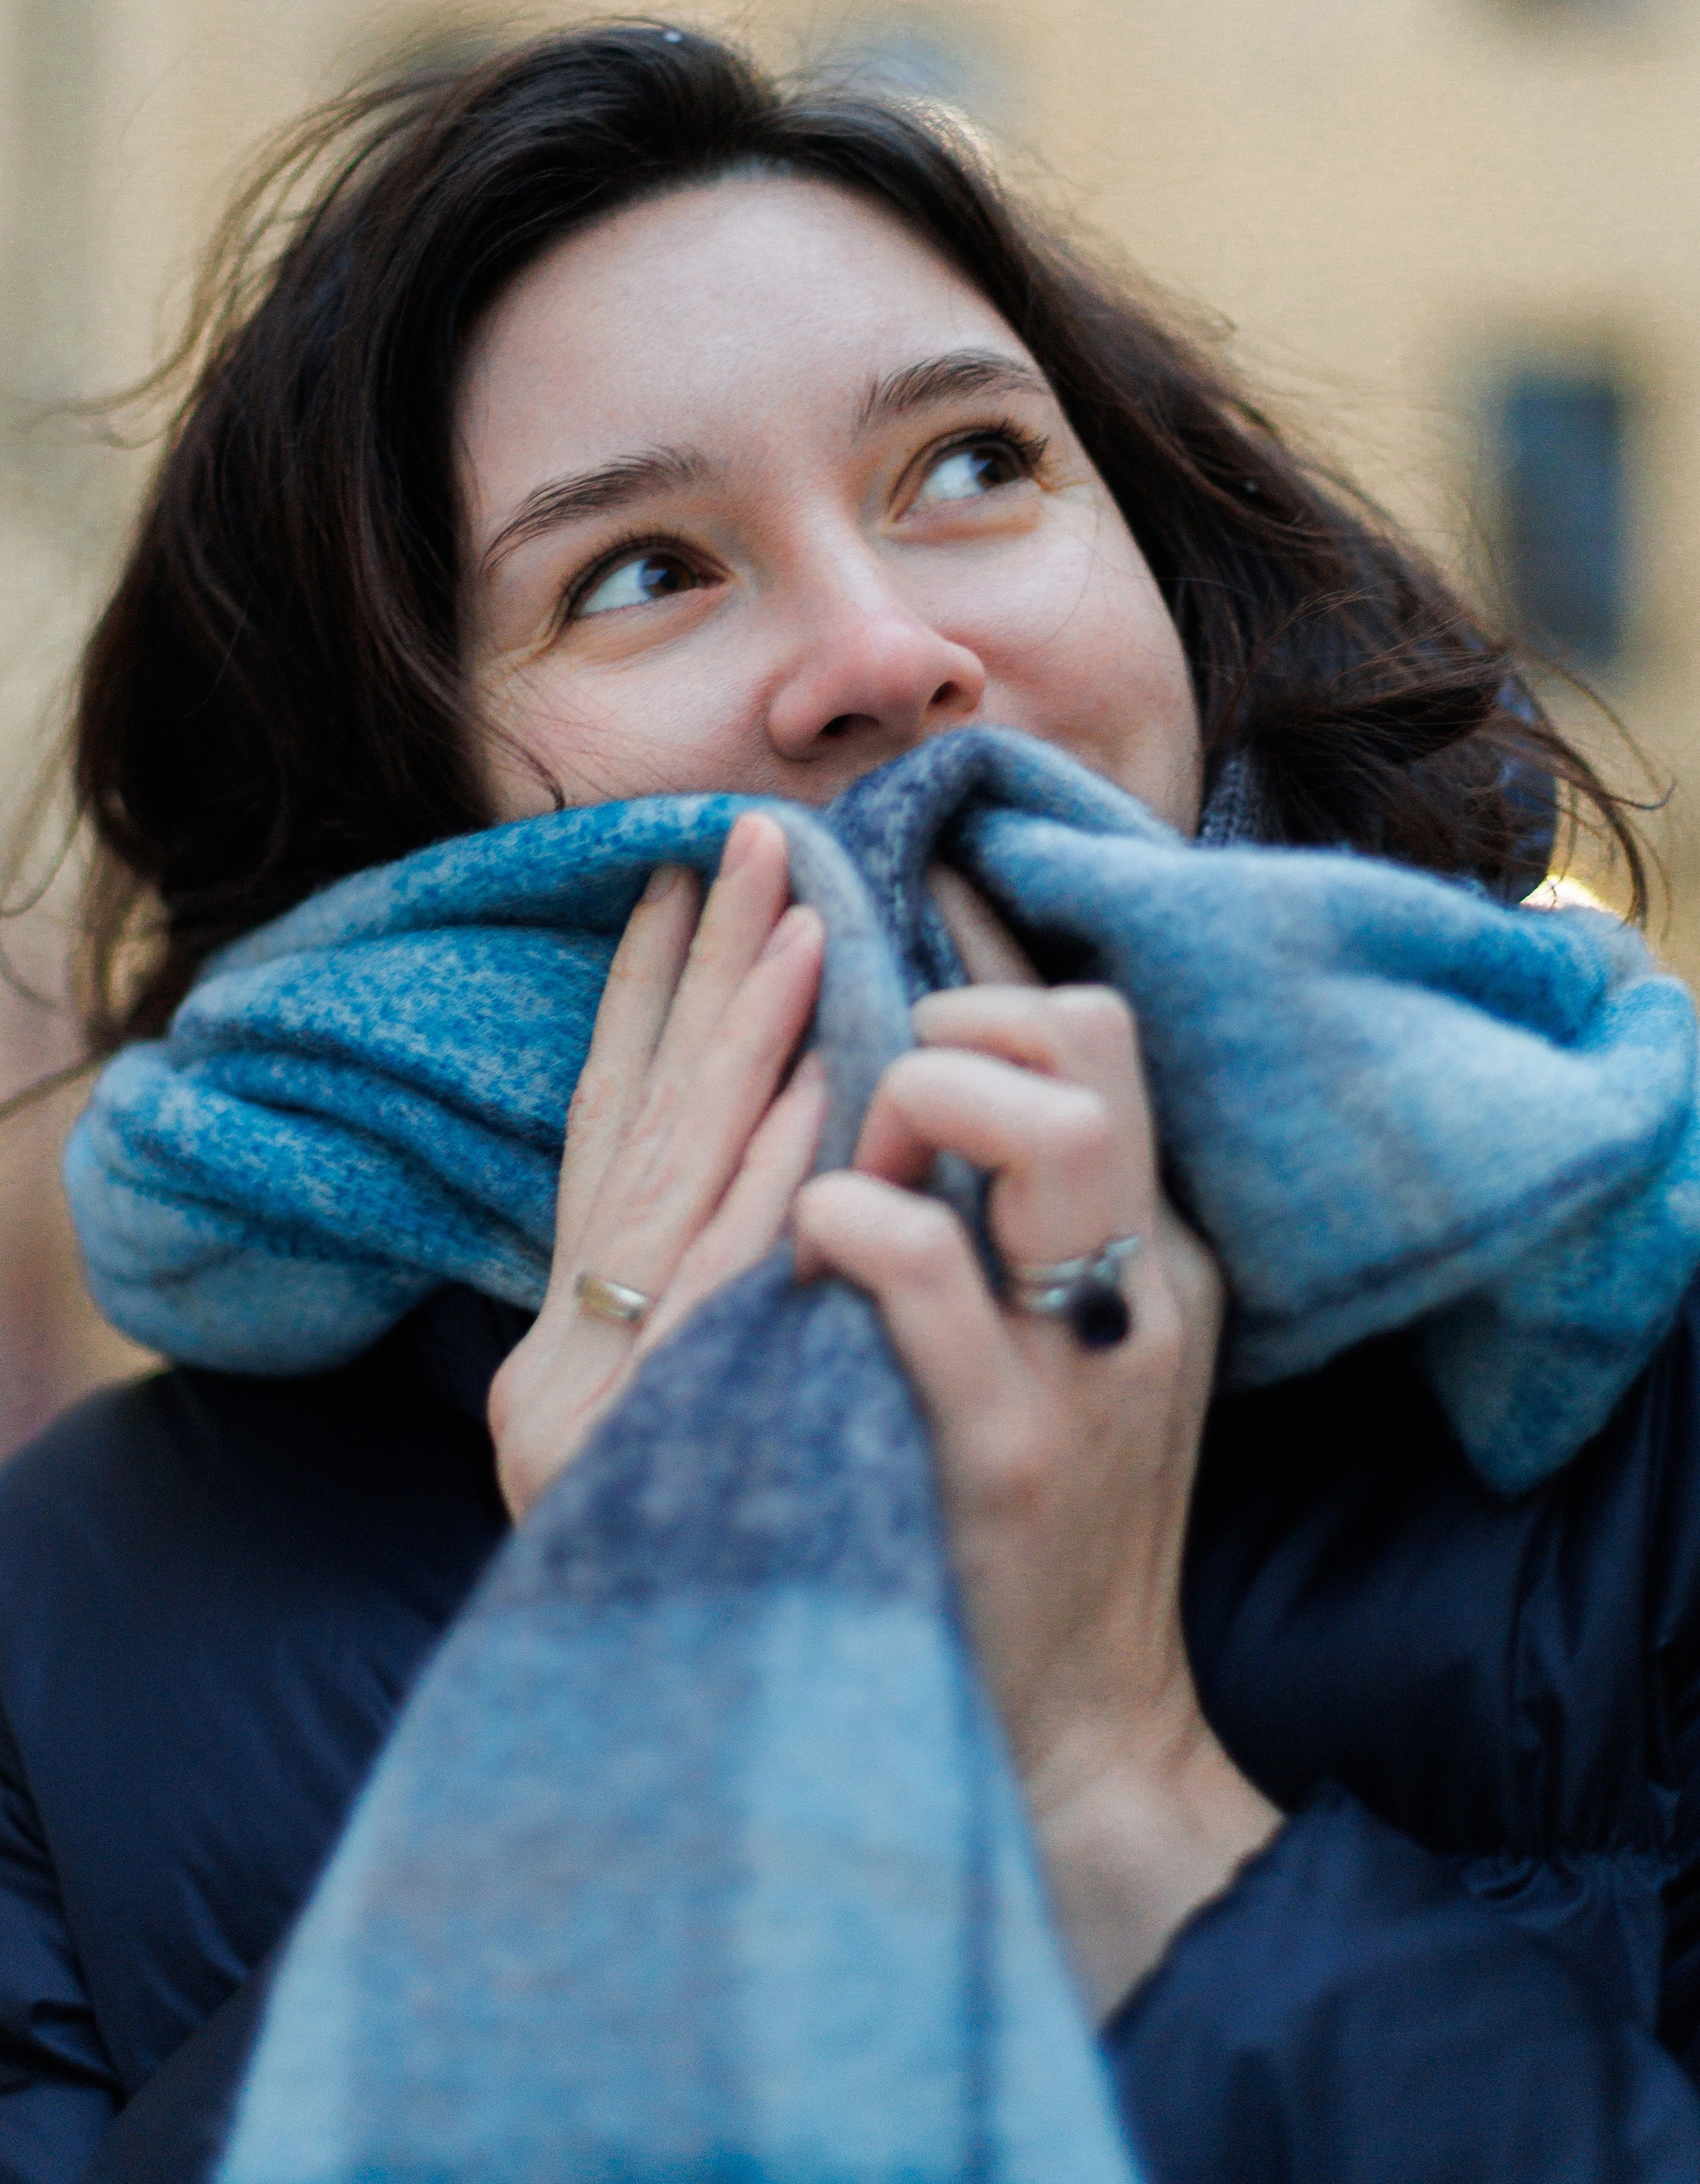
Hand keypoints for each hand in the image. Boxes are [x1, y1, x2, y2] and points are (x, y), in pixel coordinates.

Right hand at [487, 811, 826, 1522]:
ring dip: (741, 1050)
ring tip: (796, 919)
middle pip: (639, 1133)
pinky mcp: (632, 1458)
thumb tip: (796, 1155)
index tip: (692, 882)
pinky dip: (756, 1185)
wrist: (769, 1772)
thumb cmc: (792, 1592)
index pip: (618, 1140)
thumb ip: (731, 1300)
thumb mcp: (734, 1419)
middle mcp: (571, 1361)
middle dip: (702, 981)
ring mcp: (592, 1409)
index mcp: (592, 1344)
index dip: (652, 1005)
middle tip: (751, 842)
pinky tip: (806, 1091)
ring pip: (677, 1193)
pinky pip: (716, 1297)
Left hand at [793, 964, 1281, 2017]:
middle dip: (967, 1023)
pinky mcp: (1007, 1453)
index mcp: (1154, 1246)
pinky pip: (935, 1273)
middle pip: (1092, 1043)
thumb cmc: (1040, 1520)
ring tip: (857, 1169)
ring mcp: (1082, 1364)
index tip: (901, 919)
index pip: (1096, 1026)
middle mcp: (1142, 1282)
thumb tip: (931, 1058)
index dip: (990, 951)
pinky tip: (815, 1233)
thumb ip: (1028, 1211)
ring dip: (928, 1103)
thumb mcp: (1073, 1342)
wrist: (1080, 1729)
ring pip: (1052, 1130)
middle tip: (885, 1101)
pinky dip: (860, 1221)